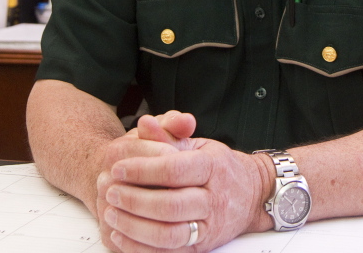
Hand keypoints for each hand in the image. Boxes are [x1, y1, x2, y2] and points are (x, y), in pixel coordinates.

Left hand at [100, 114, 271, 251]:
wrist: (252, 195)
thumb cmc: (219, 167)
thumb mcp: (198, 144)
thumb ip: (169, 134)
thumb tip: (146, 123)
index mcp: (213, 166)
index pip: (174, 169)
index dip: (142, 169)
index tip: (117, 168)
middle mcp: (215, 198)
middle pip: (170, 204)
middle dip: (134, 199)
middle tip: (109, 191)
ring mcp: (210, 226)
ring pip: (169, 233)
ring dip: (134, 226)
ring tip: (111, 213)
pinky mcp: (202, 247)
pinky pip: (169, 252)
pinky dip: (140, 247)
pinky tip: (121, 234)